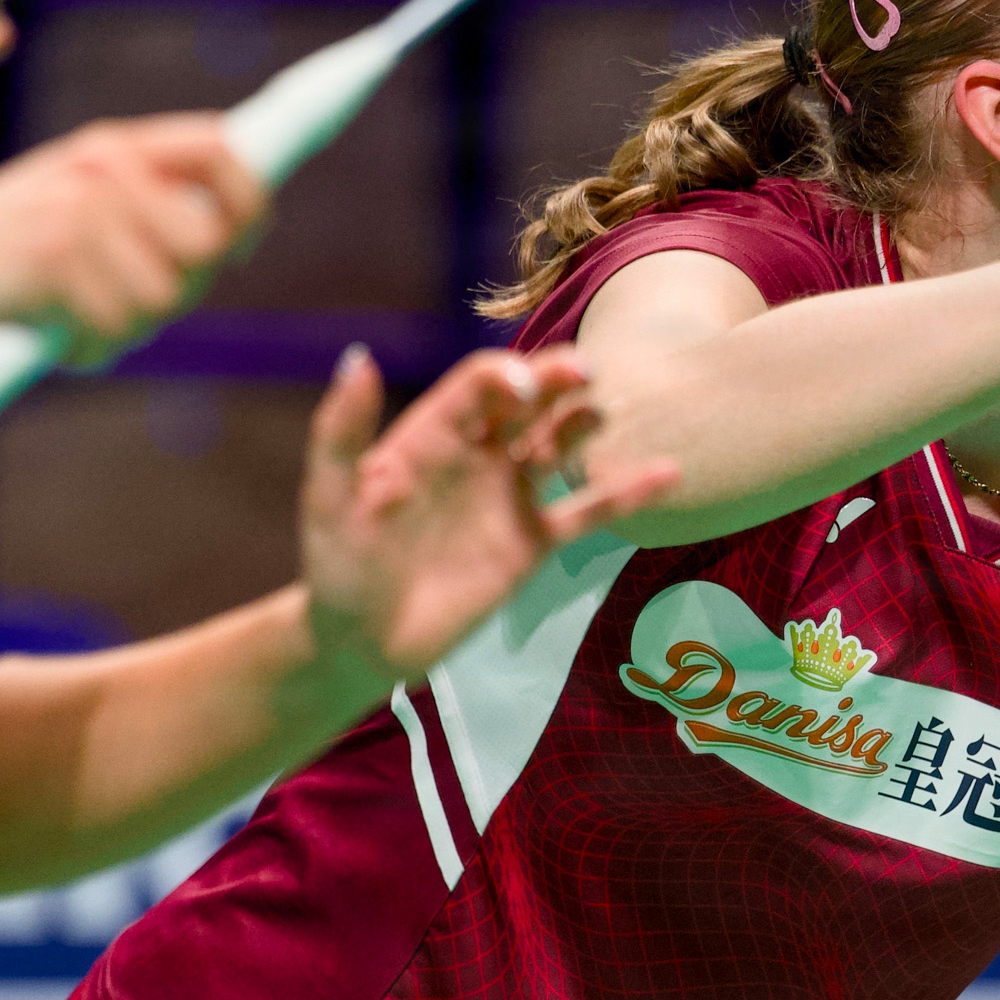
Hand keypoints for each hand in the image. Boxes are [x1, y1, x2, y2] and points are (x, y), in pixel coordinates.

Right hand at [0, 116, 264, 362]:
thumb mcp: (67, 201)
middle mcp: (102, 166)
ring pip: (166, 296)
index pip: (221, 149)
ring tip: (72, 315)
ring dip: (127, 326)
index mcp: (110, 145)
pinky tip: (48, 330)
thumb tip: (227, 241)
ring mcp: (79, 209)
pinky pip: (118, 324)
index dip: (248, 199)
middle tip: (124, 304)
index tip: (241, 242)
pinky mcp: (56, 258)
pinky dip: (89, 345)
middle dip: (182, 288)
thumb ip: (137, 206)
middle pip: (208, 241)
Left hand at [297, 347, 679, 687]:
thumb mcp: (330, 497)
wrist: (360, 642)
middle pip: (528, 401)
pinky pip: (587, 513)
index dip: (504, 376)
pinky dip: (627, 493)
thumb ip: (341, 430)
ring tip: (611, 407)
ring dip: (585, 421)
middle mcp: (476, 456)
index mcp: (429, 435)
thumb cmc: (337, 567)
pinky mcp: (531, 543)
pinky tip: (669, 472)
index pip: (478, 386)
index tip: (521, 389)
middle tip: (586, 372)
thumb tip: (359, 356)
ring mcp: (508, 498)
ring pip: (560, 444)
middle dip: (555, 379)